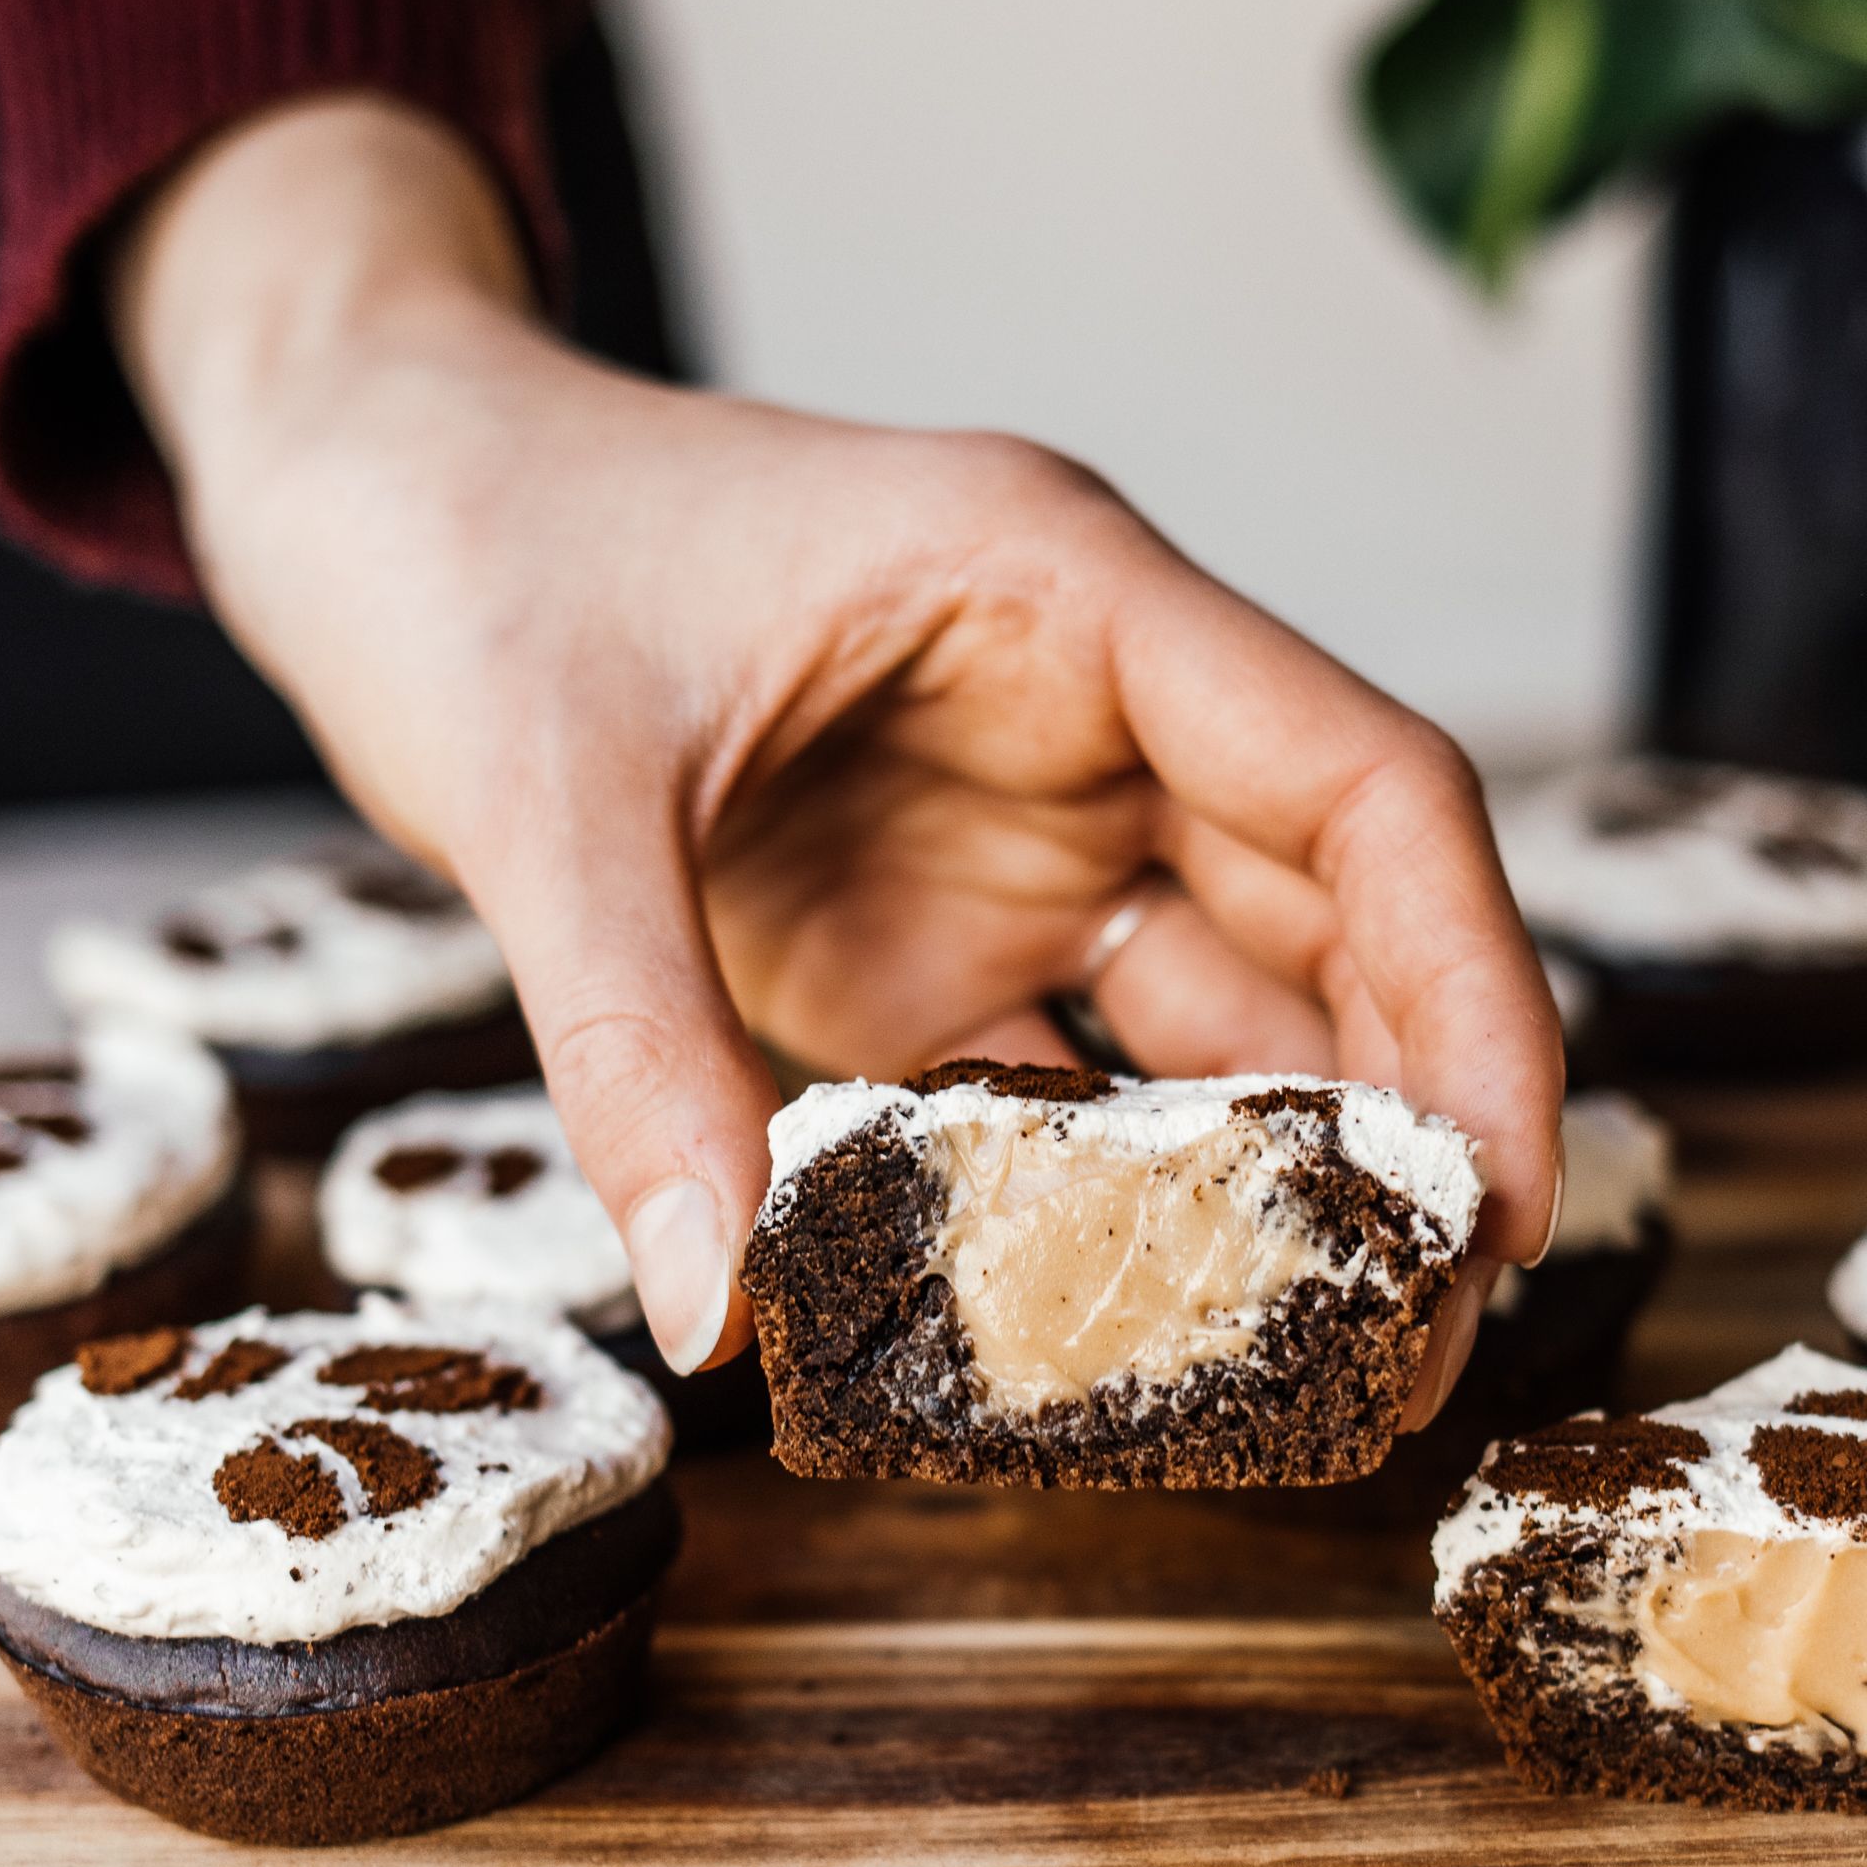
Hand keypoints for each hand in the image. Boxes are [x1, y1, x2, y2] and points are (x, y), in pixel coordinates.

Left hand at [118, 93, 1559, 1404]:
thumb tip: (714, 1309)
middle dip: (1406, 1126)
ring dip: (1274, 1186)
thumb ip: (634, 1040)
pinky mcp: (918, 938)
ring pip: (1217, 1022)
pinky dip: (1101, 1211)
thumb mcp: (540, 790)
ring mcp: (1007, 836)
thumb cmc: (466, 544)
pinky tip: (1130, 1339)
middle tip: (1436, 1338)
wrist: (360, 493)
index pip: (1357, 787)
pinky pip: (1056, 1090)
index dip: (1469, 986)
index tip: (1505, 1184)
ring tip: (1327, 1373)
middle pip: (1330, 926)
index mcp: (1059, 595)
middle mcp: (1080, 716)